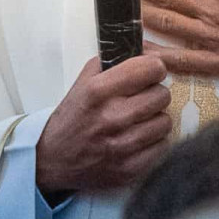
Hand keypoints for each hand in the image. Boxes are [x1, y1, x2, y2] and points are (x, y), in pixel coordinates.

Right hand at [36, 54, 171, 192]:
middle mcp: (112, 118)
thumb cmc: (73, 117)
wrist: (53, 159)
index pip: (151, 68)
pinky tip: (137, 139)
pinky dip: (153, 142)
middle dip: (153, 94)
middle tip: (140, 99)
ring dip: (154, 119)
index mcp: (99, 91)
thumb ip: (114, 61)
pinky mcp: (129, 169)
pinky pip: (162, 146)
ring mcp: (122, 146)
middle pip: (162, 95)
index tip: (148, 74)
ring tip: (138, 121)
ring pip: (165, 121)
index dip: (153, 69)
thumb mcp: (84, 81)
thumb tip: (149, 49)